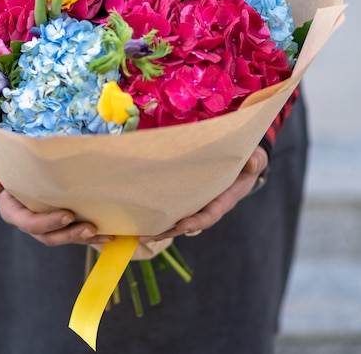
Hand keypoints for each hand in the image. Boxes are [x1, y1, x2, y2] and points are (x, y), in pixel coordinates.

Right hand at [0, 161, 113, 246]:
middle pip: (49, 236)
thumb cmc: (7, 163)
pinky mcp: (58, 222)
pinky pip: (73, 231)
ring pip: (64, 237)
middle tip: (90, 228)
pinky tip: (109, 233)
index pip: (30, 223)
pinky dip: (90, 234)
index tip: (68, 214)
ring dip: (84, 238)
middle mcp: (29, 222)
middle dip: (70, 235)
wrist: (16, 164)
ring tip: (103, 234)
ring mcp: (45, 224)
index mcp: (13, 211)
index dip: (49, 222)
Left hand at [140, 145, 268, 242]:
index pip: (210, 215)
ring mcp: (197, 201)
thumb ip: (255, 161)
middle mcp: (209, 205)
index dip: (196, 222)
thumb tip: (252, 163)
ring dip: (158, 226)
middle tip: (145, 236)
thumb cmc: (249, 160)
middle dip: (167, 231)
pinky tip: (141, 214)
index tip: (181, 226)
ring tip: (137, 232)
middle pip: (187, 223)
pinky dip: (159, 210)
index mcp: (225, 200)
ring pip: (177, 217)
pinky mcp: (188, 193)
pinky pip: (173, 204)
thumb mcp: (255, 158)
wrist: (244, 160)